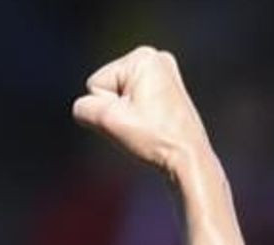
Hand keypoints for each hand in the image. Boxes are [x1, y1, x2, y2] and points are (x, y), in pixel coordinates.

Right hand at [74, 46, 212, 179]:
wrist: (189, 158)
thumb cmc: (154, 139)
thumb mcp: (109, 121)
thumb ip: (84, 108)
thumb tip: (84, 107)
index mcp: (142, 57)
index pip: (96, 84)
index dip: (108, 108)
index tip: (135, 121)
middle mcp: (155, 57)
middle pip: (108, 86)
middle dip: (118, 110)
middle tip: (142, 125)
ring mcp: (164, 71)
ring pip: (121, 96)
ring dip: (128, 114)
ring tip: (150, 126)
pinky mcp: (168, 87)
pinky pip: (135, 100)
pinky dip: (139, 114)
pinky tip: (155, 123)